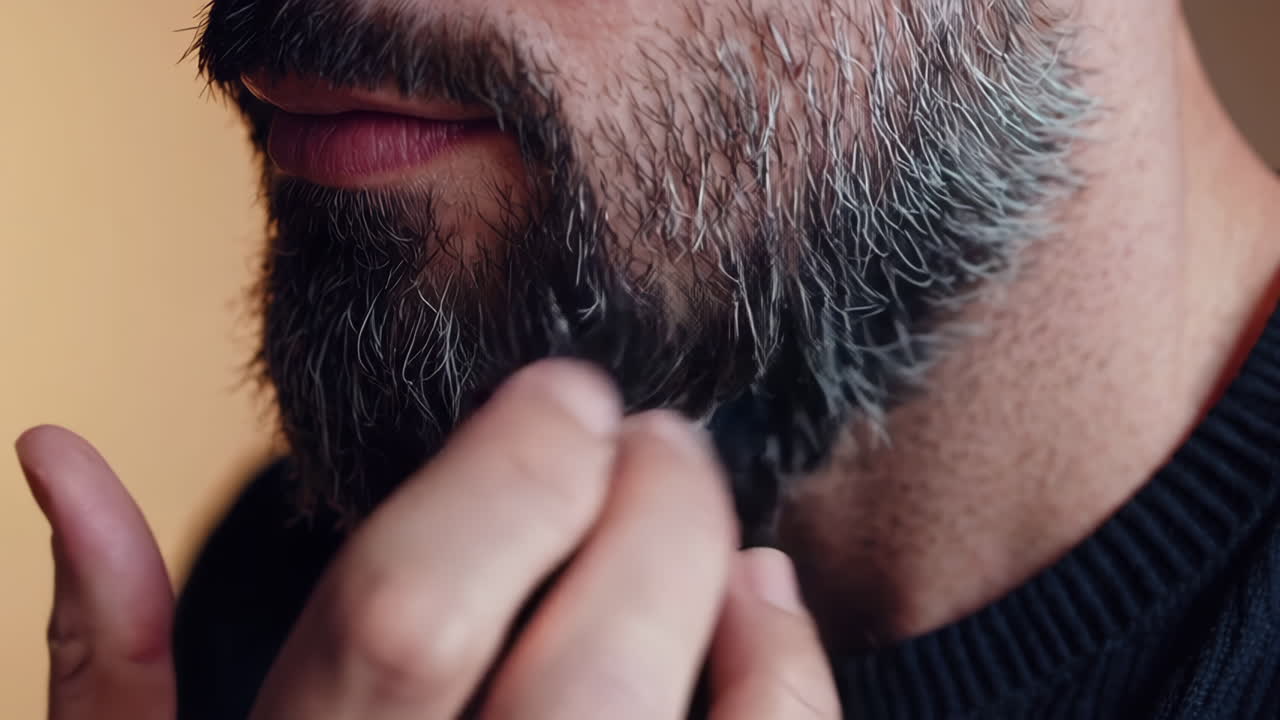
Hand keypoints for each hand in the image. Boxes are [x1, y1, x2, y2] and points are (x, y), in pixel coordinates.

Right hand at [18, 360, 840, 718]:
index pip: (404, 618)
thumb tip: (61, 453)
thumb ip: (103, 657)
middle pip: (587, 671)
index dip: (509, 475)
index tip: (568, 392)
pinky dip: (785, 684)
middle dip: (647, 513)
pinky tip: (760, 608)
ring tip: (713, 514)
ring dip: (723, 593)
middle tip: (659, 434)